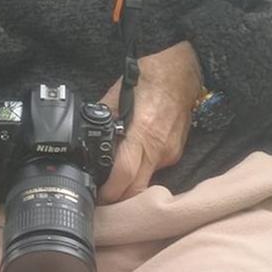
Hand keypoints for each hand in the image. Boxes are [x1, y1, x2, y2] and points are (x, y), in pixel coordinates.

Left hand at [97, 41, 203, 203]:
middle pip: (137, 190)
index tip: (96, 196)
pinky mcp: (175, 152)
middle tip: (101, 198)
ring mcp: (170, 153)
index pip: (124, 175)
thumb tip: (88, 133)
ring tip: (113, 180)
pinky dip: (141, 171)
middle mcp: (158, 148)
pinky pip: (155, 169)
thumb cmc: (150, 78)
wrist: (183, 72)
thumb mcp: (118, 94)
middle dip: (118, 198)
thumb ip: (104, 116)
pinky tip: (132, 161)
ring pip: (146, 182)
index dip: (109, 192)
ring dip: (129, 186)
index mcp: (142, 133)